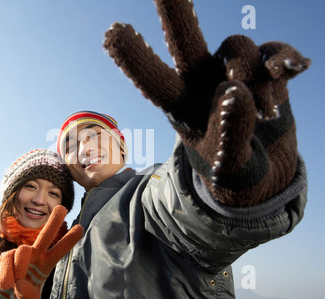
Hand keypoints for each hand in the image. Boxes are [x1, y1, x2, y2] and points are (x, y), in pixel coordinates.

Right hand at [0, 205, 82, 298]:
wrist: (5, 293)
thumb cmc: (24, 292)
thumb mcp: (31, 297)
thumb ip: (28, 296)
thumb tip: (20, 285)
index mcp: (46, 263)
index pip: (60, 250)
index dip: (69, 240)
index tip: (80, 227)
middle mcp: (36, 254)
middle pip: (46, 235)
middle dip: (54, 221)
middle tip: (62, 208)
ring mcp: (22, 254)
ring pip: (23, 251)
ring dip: (20, 267)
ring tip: (18, 281)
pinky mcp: (8, 256)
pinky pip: (8, 260)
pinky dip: (7, 274)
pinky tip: (8, 282)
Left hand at [103, 0, 309, 205]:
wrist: (266, 171)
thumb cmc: (235, 170)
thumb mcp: (231, 164)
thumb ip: (231, 132)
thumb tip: (235, 90)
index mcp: (182, 106)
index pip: (155, 80)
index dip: (136, 59)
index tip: (114, 31)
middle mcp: (202, 82)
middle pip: (186, 41)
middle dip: (177, 14)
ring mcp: (234, 73)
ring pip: (238, 47)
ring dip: (255, 77)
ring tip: (265, 114)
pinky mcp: (266, 72)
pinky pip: (274, 52)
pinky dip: (284, 60)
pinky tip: (296, 69)